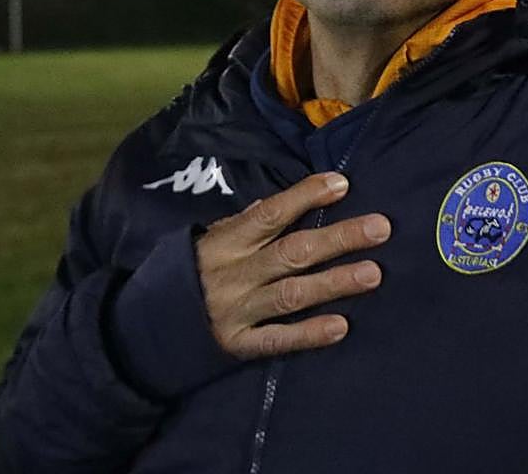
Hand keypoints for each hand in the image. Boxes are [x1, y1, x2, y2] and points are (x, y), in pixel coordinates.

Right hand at [195, 172, 389, 359]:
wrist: (146, 324)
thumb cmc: (190, 270)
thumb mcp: (209, 238)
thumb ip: (247, 224)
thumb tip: (292, 199)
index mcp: (226, 241)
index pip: (270, 213)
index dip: (305, 196)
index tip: (342, 184)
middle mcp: (235, 274)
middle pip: (293, 252)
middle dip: (339, 238)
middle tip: (381, 228)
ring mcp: (238, 310)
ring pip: (293, 294)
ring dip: (335, 283)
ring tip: (374, 274)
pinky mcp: (239, 344)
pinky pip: (278, 339)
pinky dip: (309, 334)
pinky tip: (341, 327)